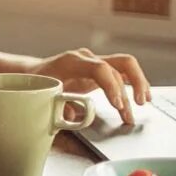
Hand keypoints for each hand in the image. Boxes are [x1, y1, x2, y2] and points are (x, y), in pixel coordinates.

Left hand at [28, 48, 150, 124]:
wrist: (33, 72)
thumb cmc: (37, 82)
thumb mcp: (42, 94)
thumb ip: (56, 105)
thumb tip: (70, 117)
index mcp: (72, 62)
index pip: (100, 68)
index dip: (112, 87)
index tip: (118, 106)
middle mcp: (86, 58)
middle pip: (120, 63)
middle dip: (133, 83)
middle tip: (138, 104)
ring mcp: (95, 61)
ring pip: (125, 66)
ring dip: (137, 85)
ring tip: (142, 105)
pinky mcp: (100, 69)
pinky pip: (122, 72)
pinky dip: (133, 83)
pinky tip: (140, 97)